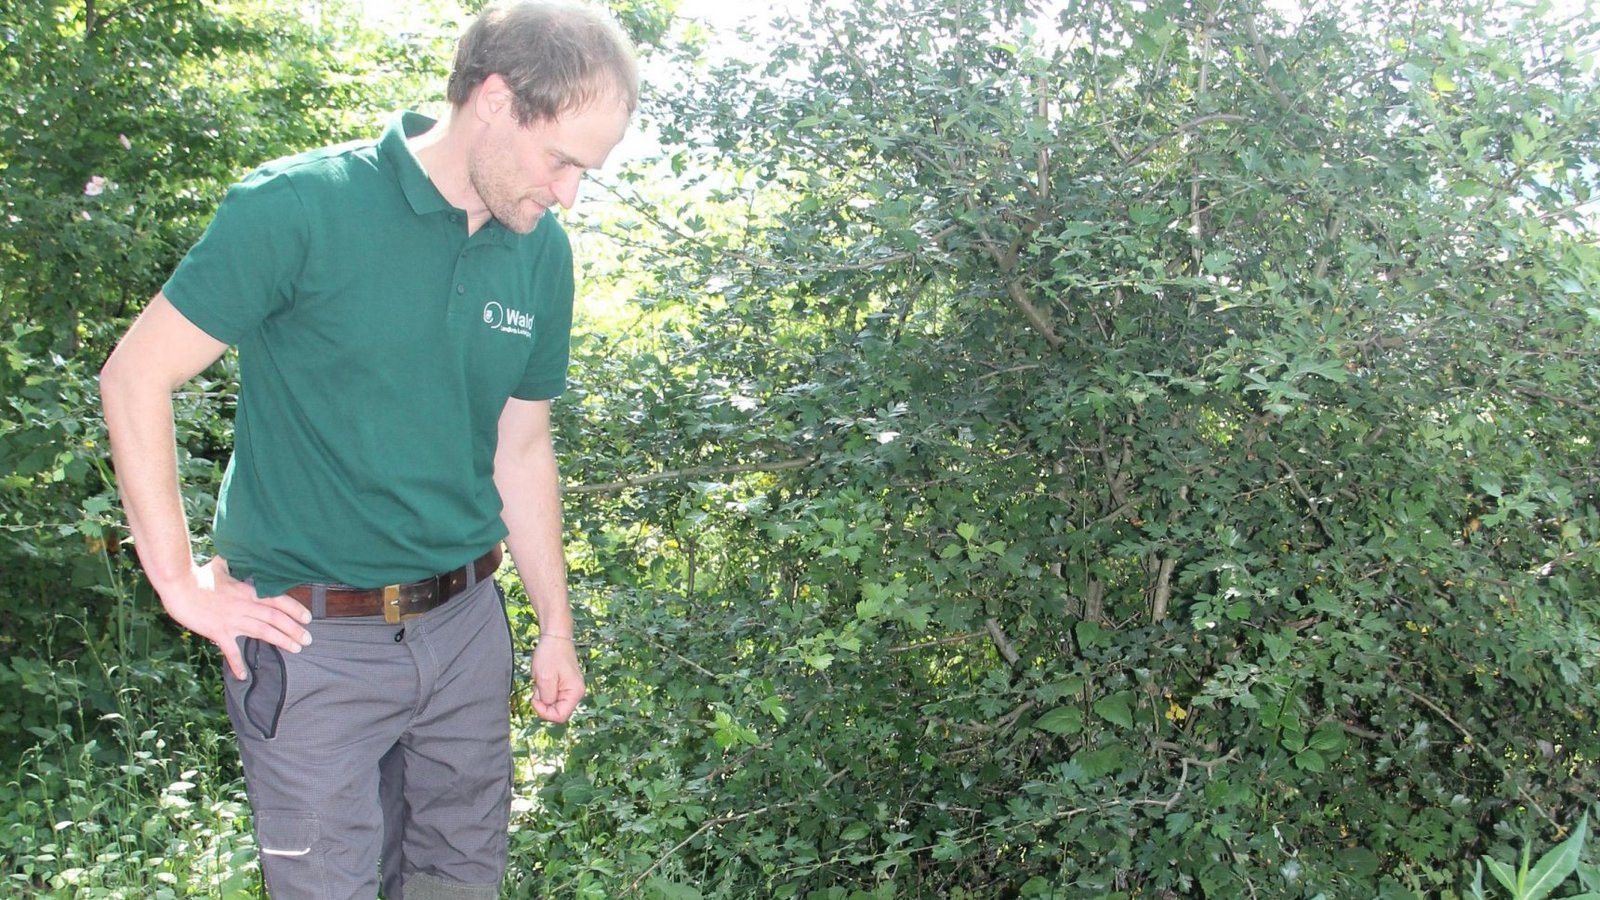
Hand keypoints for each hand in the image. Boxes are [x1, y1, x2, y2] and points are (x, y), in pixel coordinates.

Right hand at [158, 557, 313, 679]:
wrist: (179, 585)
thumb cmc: (198, 575)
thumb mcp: (221, 566)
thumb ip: (232, 564)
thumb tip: (234, 554)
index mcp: (248, 591)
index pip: (278, 600)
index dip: (295, 609)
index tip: (308, 618)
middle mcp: (244, 606)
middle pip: (276, 619)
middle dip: (294, 630)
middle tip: (308, 640)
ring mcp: (232, 620)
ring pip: (263, 632)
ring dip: (281, 641)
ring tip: (296, 649)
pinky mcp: (218, 631)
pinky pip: (230, 651)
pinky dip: (237, 664)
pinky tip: (243, 676)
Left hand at [529, 635, 584, 722]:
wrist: (555, 637)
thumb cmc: (551, 653)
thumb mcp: (544, 678)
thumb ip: (546, 697)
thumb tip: (547, 706)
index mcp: (575, 693)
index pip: (560, 717)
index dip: (544, 713)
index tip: (535, 700)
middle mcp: (576, 693)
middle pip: (557, 711)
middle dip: (543, 702)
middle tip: (537, 687)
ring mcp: (570, 689)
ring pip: (553, 703)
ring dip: (542, 695)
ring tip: (540, 679)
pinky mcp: (564, 685)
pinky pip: (552, 695)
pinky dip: (544, 690)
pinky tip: (542, 678)